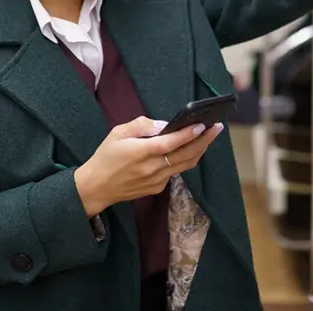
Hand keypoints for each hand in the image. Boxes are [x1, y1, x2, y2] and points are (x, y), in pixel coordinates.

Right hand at [74, 116, 223, 217]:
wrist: (96, 187)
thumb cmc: (105, 156)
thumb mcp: (117, 133)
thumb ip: (142, 126)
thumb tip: (164, 125)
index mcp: (141, 153)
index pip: (171, 144)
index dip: (188, 135)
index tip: (203, 125)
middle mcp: (152, 169)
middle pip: (185, 156)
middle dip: (204, 141)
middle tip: (216, 128)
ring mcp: (156, 181)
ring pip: (185, 165)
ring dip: (199, 151)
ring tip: (208, 137)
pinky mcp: (156, 188)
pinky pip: (175, 172)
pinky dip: (184, 159)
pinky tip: (188, 149)